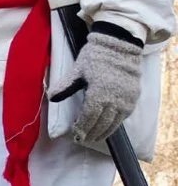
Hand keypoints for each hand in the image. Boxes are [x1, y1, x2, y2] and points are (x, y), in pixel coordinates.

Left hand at [51, 26, 143, 149]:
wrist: (120, 46)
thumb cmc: (95, 56)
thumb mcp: (77, 70)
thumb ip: (65, 86)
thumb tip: (51, 98)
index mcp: (98, 94)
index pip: (88, 117)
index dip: (82, 128)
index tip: (76, 135)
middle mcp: (114, 100)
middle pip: (102, 123)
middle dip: (91, 133)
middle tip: (83, 139)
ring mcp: (126, 100)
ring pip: (114, 122)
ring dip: (104, 131)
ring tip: (94, 137)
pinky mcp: (133, 98)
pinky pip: (124, 116)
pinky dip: (115, 123)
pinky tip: (108, 126)